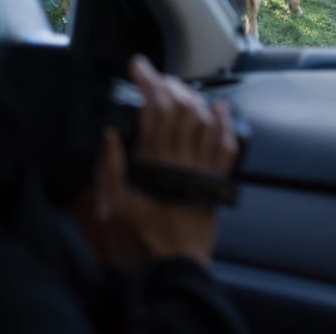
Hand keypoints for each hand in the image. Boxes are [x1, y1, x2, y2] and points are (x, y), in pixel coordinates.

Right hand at [77, 54, 238, 271]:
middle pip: (180, 109)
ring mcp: (201, 169)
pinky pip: (226, 148)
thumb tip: (110, 134)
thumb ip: (110, 170)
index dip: (147, 83)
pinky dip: (225, 126)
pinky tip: (220, 109)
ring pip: (203, 122)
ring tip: (179, 87)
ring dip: (193, 99)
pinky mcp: (216, 182)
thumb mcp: (111, 208)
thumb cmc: (140, 240)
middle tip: (156, 76)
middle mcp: (180, 160)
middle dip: (168, 85)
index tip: (139, 67)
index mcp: (153, 163)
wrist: (173, 268)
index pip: (153, 110)